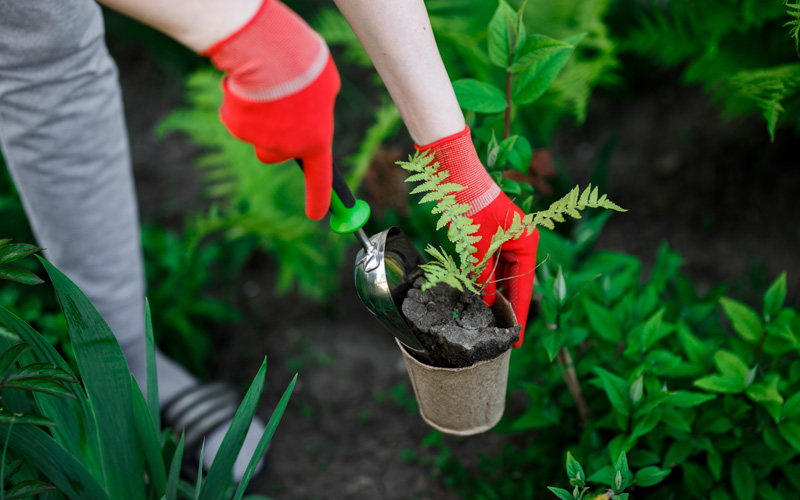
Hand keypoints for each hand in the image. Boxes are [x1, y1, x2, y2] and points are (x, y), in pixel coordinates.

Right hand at [203, 0, 339, 219]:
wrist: (269, 51)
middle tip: (280, 106)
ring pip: (255, 133)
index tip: (319, 215)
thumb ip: (321, 107)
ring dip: (258, 114)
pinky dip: (240, 101)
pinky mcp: (234, 125)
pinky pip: (236, 116)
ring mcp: (258, 140)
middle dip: (274, 136)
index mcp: (316, 142)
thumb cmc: (304, 64)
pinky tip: (248, 82)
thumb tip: (309, 111)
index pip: (321, 181)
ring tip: (266, 84)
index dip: (319, 200)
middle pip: (275, 154)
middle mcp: (287, 149)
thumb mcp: (327, 85)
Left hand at [417, 126, 538, 345]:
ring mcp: (506, 236)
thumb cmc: (471, 207)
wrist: (456, 174)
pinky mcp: (491, 234)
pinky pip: (491, 261)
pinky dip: (485, 275)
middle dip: (505, 302)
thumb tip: (485, 301)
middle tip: (499, 330)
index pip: (525, 284)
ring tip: (487, 316)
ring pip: (501, 271)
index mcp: (527, 241)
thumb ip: (482, 276)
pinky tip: (478, 293)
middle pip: (515, 278)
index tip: (517, 337)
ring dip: (492, 289)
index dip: (519, 311)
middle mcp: (521, 240)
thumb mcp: (477, 248)